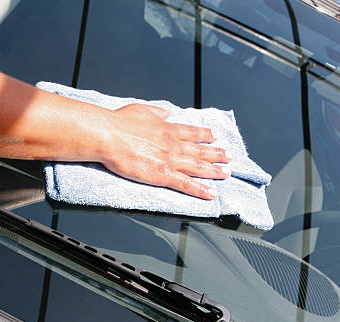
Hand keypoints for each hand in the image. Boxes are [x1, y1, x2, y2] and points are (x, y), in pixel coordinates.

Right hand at [98, 104, 230, 199]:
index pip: (192, 132)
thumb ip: (157, 112)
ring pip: (199, 167)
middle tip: (229, 157)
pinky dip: (201, 189)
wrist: (110, 135)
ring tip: (227, 174)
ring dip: (215, 171)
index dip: (205, 135)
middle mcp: (173, 144)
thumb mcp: (142, 109)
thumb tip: (167, 111)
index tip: (215, 136)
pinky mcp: (163, 174)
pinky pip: (186, 184)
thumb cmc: (119, 123)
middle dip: (217, 154)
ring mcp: (170, 160)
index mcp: (167, 128)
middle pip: (200, 150)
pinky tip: (211, 194)